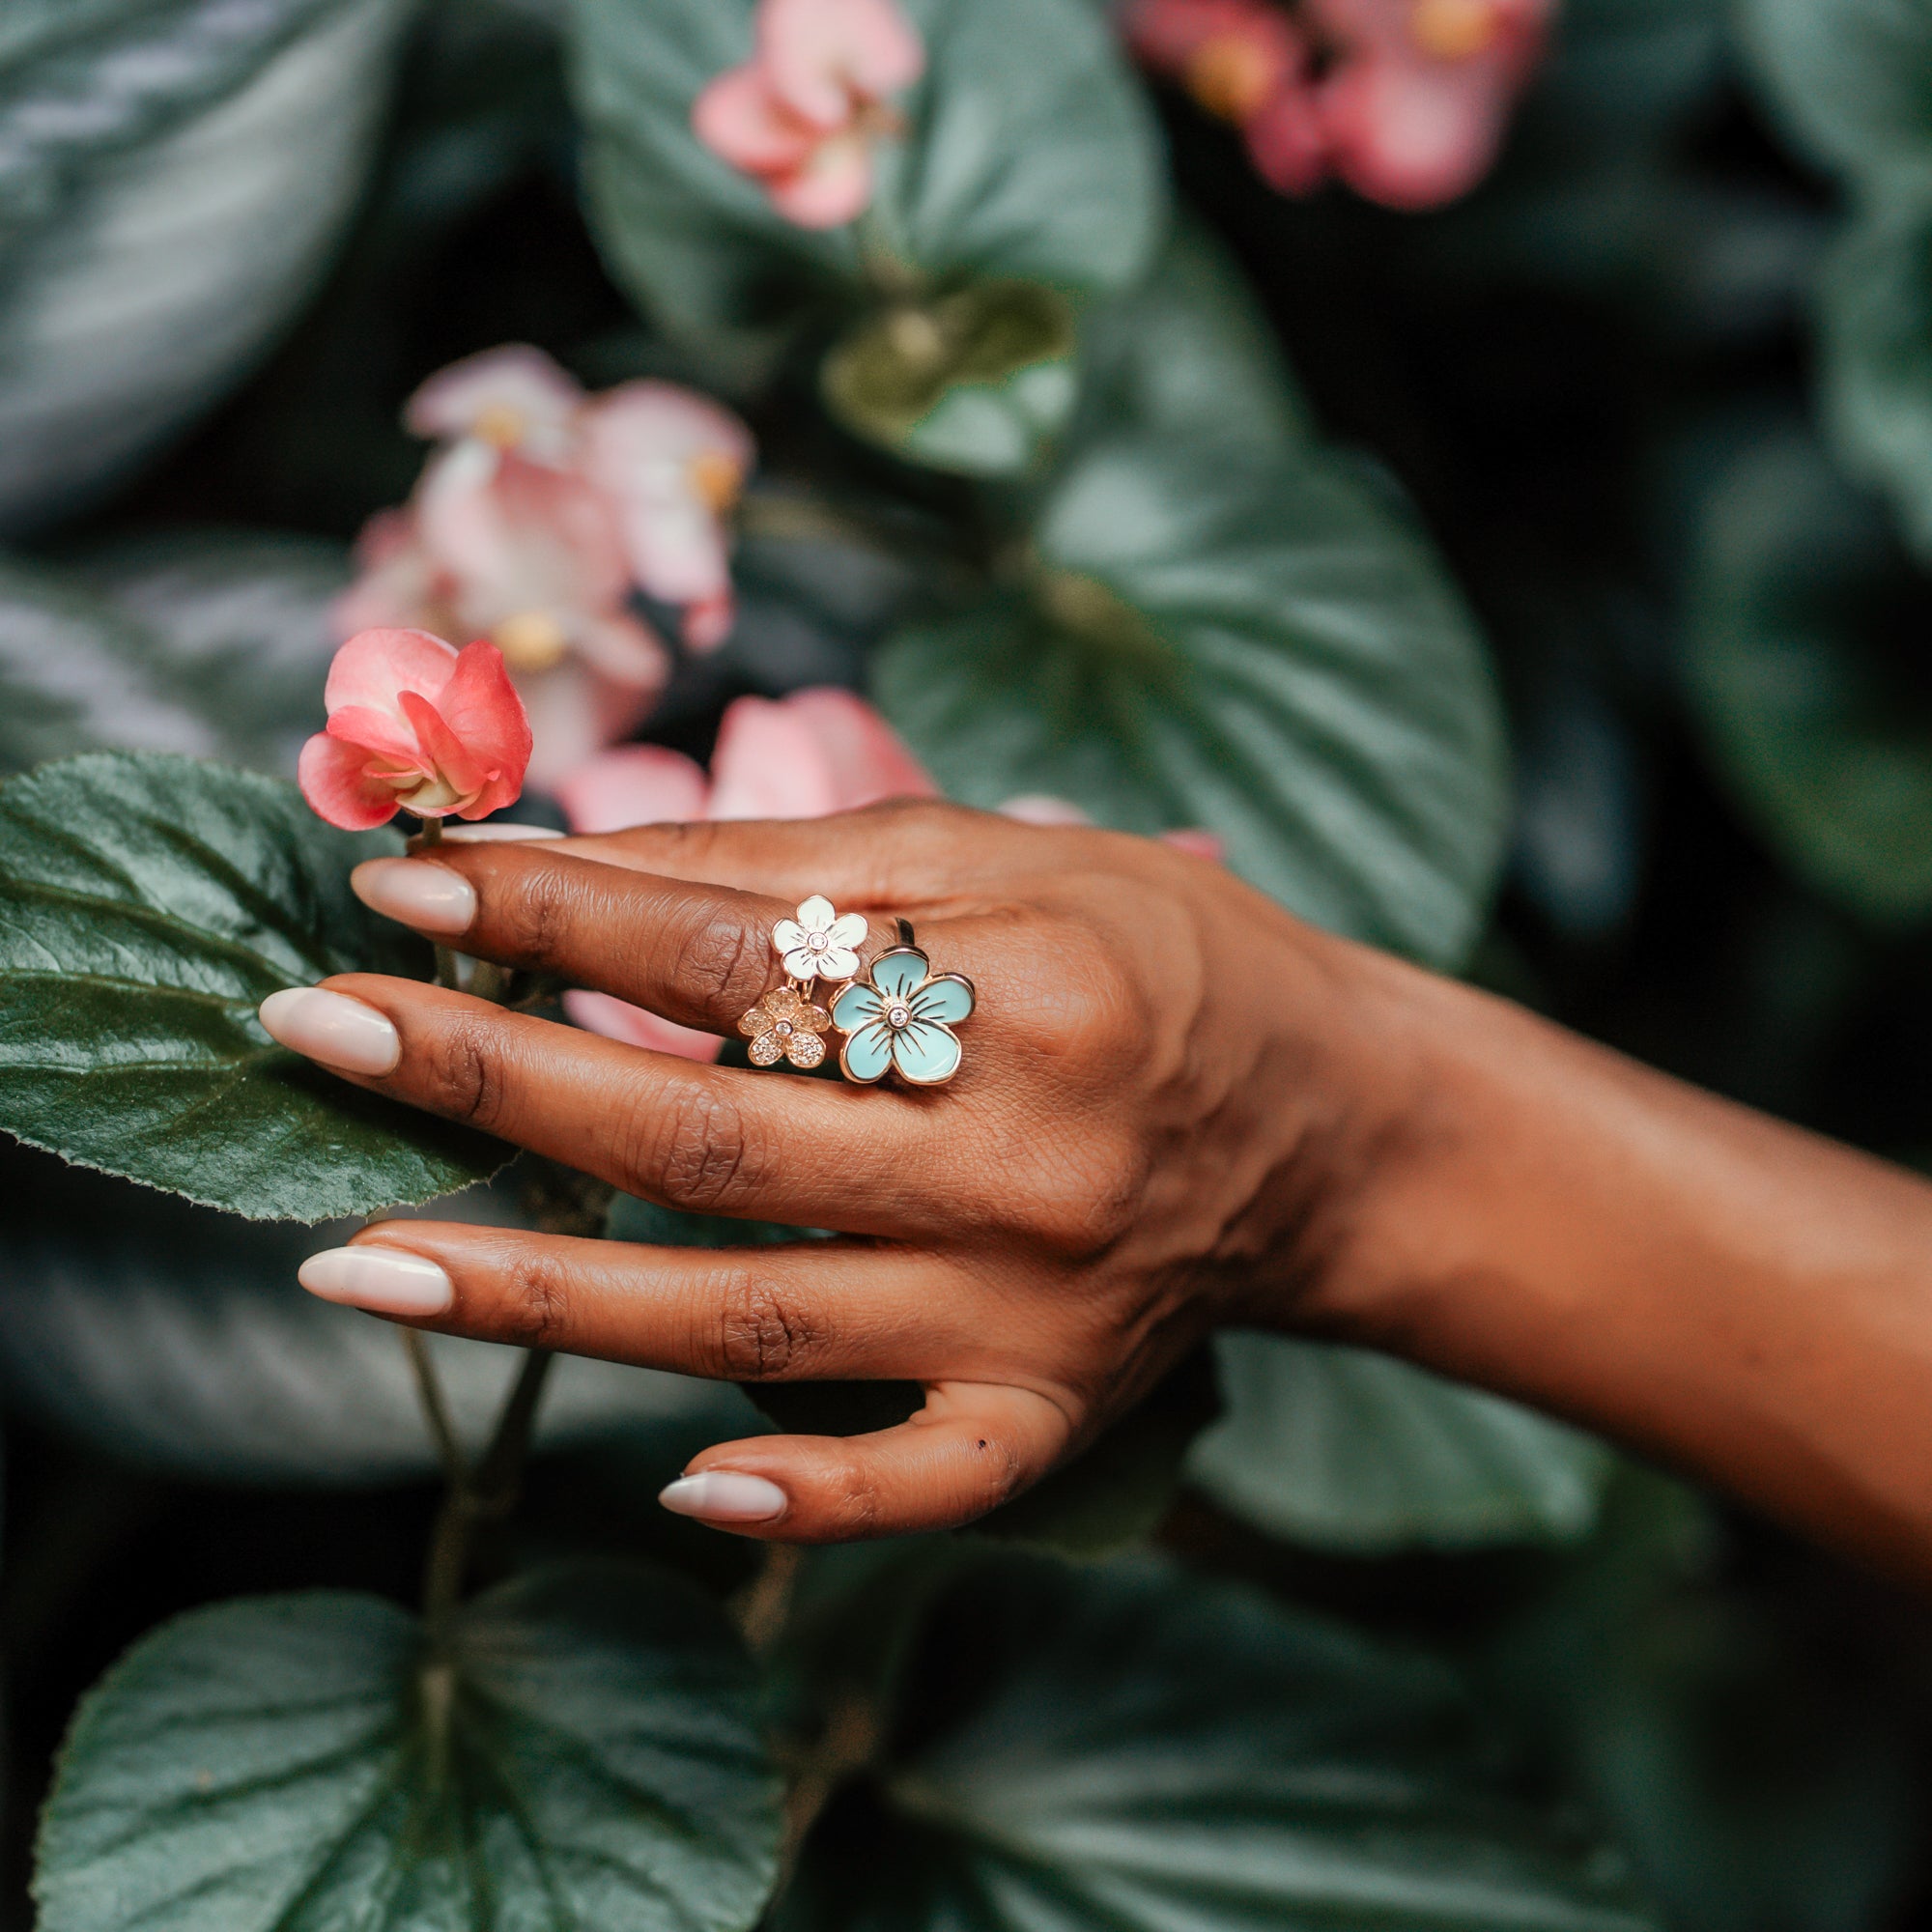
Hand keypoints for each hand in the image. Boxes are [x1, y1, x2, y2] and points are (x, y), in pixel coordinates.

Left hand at [259, 803, 1366, 1541]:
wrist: (1334, 1125)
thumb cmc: (1165, 958)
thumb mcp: (1012, 855)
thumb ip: (798, 873)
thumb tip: (572, 871)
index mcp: (1029, 984)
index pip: (734, 952)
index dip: (554, 915)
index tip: (402, 885)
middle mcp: (1029, 1159)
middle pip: (711, 1133)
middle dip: (489, 1080)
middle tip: (309, 1029)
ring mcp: (1037, 1313)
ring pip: (752, 1316)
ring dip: (539, 1300)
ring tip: (349, 1268)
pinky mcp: (1055, 1413)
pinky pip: (918, 1486)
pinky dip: (801, 1498)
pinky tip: (668, 1487)